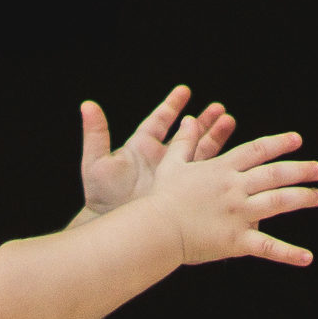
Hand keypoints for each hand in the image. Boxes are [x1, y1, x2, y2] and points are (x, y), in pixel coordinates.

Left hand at [79, 85, 235, 215]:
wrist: (114, 227)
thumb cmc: (101, 197)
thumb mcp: (96, 163)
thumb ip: (95, 133)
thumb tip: (87, 105)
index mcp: (141, 146)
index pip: (160, 120)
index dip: (172, 105)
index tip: (185, 90)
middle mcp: (159, 159)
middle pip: (185, 133)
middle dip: (203, 120)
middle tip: (219, 108)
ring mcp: (172, 175)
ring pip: (198, 150)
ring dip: (214, 136)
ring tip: (229, 121)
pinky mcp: (183, 191)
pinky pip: (202, 174)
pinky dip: (216, 163)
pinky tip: (230, 155)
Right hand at [140, 119, 317, 266]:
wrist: (156, 229)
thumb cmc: (160, 198)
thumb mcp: (172, 165)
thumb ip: (184, 142)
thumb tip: (189, 120)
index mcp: (222, 169)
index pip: (257, 150)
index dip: (279, 144)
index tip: (297, 141)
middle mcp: (235, 188)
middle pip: (275, 174)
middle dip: (300, 170)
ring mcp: (238, 214)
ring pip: (278, 202)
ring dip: (302, 198)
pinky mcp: (236, 240)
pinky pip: (268, 247)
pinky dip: (289, 253)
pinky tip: (307, 257)